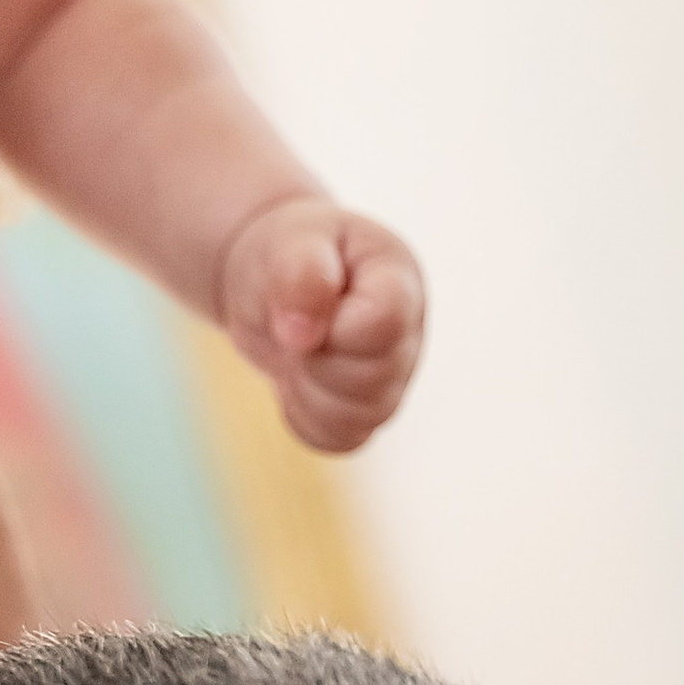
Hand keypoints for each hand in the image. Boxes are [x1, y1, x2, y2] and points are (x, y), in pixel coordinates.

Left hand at [219, 194, 425, 452]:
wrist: (274, 280)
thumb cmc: (289, 253)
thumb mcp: (288, 245)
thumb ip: (301, 275)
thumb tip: (301, 336)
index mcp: (400, 281)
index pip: (384, 325)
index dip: (334, 329)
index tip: (304, 313)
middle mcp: (409, 334)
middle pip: (371, 381)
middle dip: (316, 360)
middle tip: (295, 328)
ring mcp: (394, 378)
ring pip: (360, 420)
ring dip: (308, 391)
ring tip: (299, 351)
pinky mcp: (367, 411)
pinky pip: (340, 440)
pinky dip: (305, 418)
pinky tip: (300, 380)